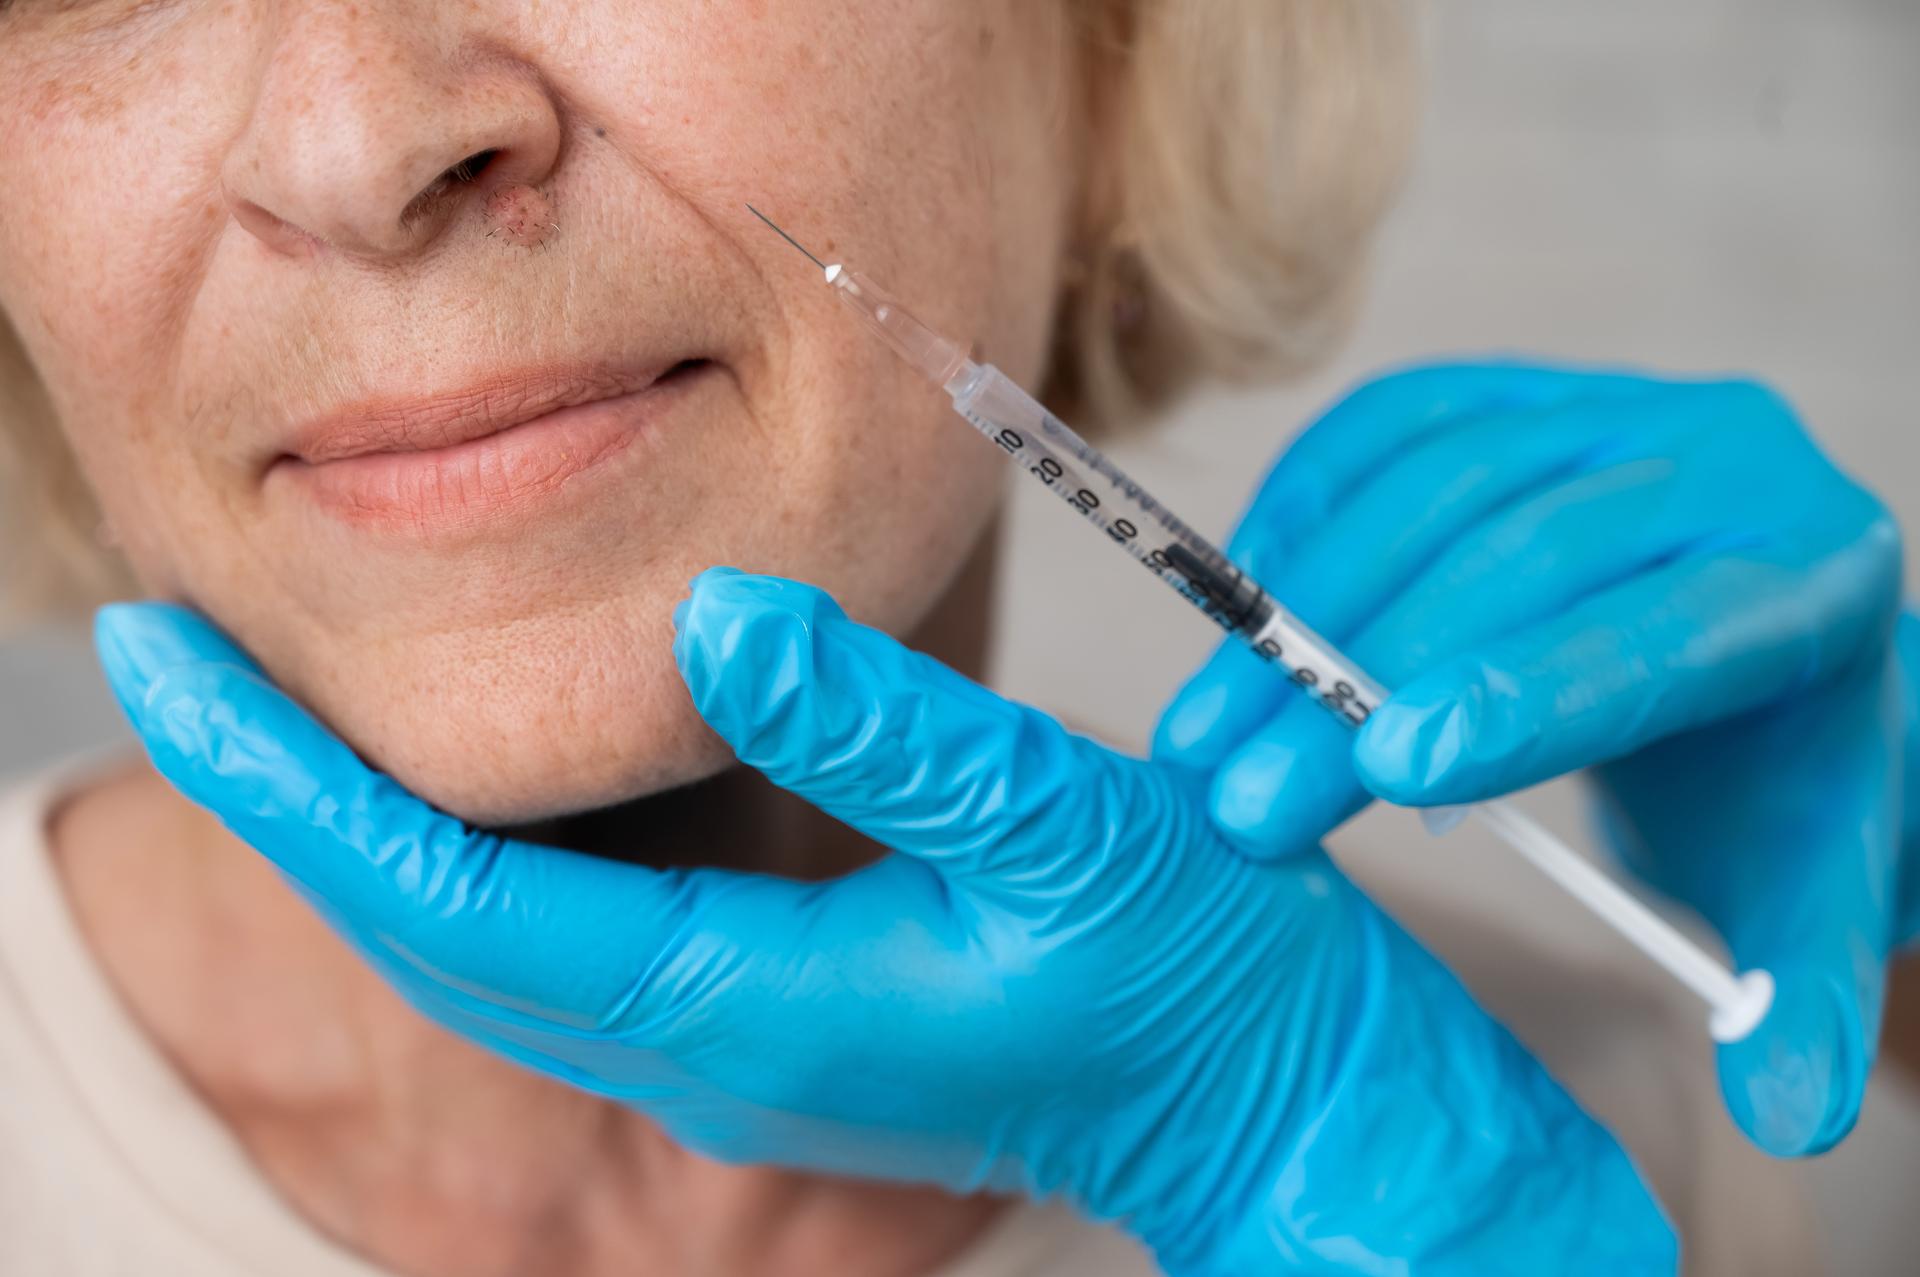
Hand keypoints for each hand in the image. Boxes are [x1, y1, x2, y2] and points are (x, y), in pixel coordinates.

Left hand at [98, 570, 1673, 1275]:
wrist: (1268, 1095)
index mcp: (751, 1011)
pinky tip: (460, 776)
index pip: (450, 896)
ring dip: (365, 823)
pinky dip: (474, 853)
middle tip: (169, 651)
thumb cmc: (1195, 978)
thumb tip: (711, 616)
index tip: (162, 661)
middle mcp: (710, 1048)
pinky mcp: (775, 1015)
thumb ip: (883, 727)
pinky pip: (568, 940)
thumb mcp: (1060, 825)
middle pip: (428, 923)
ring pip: (486, 940)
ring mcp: (734, 1046)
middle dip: (282, 792)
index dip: (292, 778)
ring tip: (275, 702)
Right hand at [1152, 361, 1903, 1156]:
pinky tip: (1236, 621)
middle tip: (1245, 802)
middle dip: (1354, 685)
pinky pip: (1386, 429)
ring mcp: (1609, 410)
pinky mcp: (1516, 391)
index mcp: (1813, 583)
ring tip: (1206, 737)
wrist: (1752, 646)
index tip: (1388, 771)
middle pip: (1512, 562)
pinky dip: (1297, 519)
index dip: (1518, 693)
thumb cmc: (1764, 775)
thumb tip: (1787, 1113)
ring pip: (1428, 487)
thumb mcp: (1805, 886)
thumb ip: (1809, 997)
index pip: (1657, 632)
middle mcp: (1723, 460)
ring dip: (1292, 613)